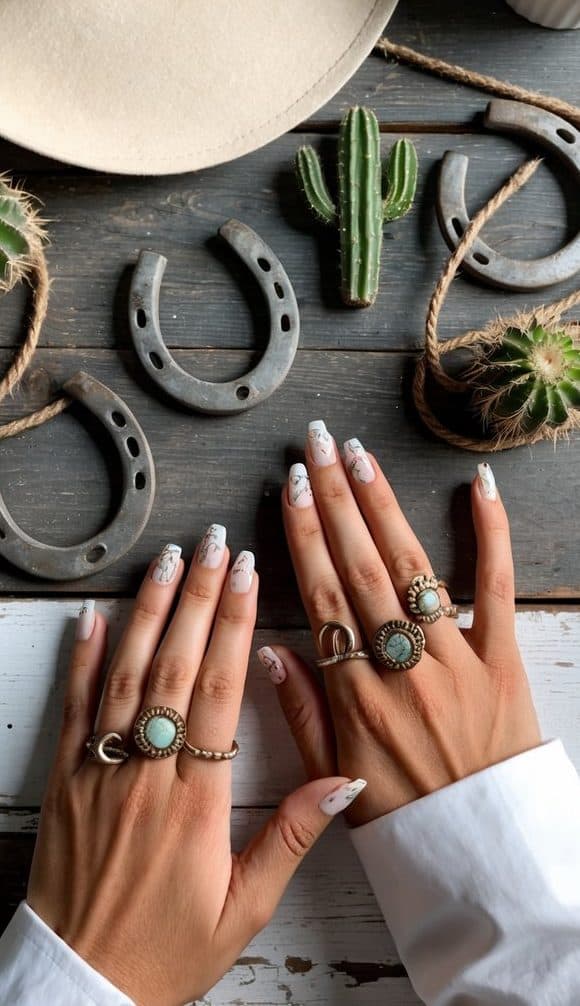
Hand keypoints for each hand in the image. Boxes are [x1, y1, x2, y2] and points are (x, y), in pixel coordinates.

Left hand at [28, 531, 362, 1005]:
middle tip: (214, 544)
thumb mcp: (246, 907)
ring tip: (168, 560)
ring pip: (127, 675)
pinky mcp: (66, 780)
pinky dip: (82, 659)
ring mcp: (101, 772)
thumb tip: (345, 780)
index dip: (236, 627)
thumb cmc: (168, 948)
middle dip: (198, 597)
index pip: (221, 692)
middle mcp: (148, 774)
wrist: (85, 982)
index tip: (248, 578)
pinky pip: (74, 708)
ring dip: (149, 612)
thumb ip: (294, 837)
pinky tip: (94, 616)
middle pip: (177, 667)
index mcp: (197, 801)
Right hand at [259, 425, 540, 826]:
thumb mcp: (333, 776)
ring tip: (360, 458)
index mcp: (355, 696)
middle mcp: (402, 668)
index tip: (287, 487)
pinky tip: (477, 488)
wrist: (483, 854)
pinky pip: (498, 589)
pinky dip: (492, 535)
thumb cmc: (404, 818)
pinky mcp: (504, 660)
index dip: (302, 536)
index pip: (321, 596)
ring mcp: (457, 660)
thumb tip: (265, 646)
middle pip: (360, 568)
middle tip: (317, 445)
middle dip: (334, 500)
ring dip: (384, 507)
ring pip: (413, 569)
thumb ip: (298, 710)